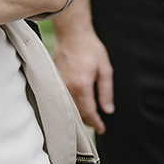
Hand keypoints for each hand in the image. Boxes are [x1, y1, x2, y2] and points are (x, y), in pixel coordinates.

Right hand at [53, 8, 114, 133]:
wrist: (72, 34)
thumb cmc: (90, 49)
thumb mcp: (105, 69)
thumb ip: (106, 91)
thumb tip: (108, 109)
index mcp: (82, 86)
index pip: (89, 112)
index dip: (96, 123)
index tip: (102, 128)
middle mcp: (68, 87)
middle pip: (78, 113)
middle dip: (88, 121)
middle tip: (97, 124)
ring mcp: (60, 84)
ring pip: (70, 107)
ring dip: (79, 114)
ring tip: (89, 116)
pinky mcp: (55, 80)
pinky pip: (63, 98)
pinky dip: (71, 105)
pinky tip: (78, 104)